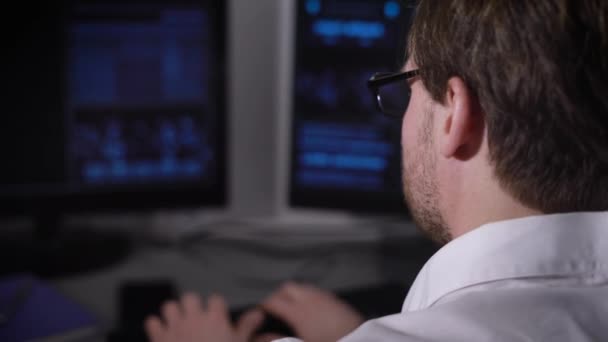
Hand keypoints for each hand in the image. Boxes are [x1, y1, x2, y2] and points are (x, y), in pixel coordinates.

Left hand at [144, 292, 263, 341]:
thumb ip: (247, 327)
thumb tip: (258, 315)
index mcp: (215, 318)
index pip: (215, 299)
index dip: (215, 308)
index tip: (216, 316)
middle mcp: (194, 318)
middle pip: (190, 298)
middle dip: (192, 306)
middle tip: (195, 319)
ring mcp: (175, 327)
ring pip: (169, 306)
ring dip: (173, 313)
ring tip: (178, 324)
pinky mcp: (159, 337)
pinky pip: (152, 322)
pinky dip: (156, 326)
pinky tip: (162, 333)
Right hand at [257, 282, 364, 341]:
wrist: (361, 340)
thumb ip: (279, 340)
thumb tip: (261, 337)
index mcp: (298, 313)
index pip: (273, 300)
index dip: (262, 304)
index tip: (258, 310)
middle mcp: (311, 300)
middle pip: (287, 287)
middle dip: (277, 295)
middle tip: (273, 308)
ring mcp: (325, 297)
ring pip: (302, 287)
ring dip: (293, 294)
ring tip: (290, 308)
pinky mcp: (336, 300)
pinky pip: (316, 291)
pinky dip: (307, 296)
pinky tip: (310, 309)